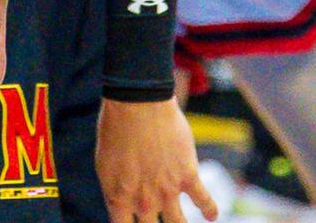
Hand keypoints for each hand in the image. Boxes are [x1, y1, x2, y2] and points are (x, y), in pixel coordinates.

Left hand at [96, 98, 217, 222]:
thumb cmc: (115, 126)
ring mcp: (167, 190)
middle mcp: (143, 199)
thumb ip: (116, 188)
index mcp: (118, 196)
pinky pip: (204, 202)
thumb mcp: (105, 162)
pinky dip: (209, 210)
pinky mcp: (188, 177)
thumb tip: (124, 202)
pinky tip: (210, 216)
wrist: (137, 103)